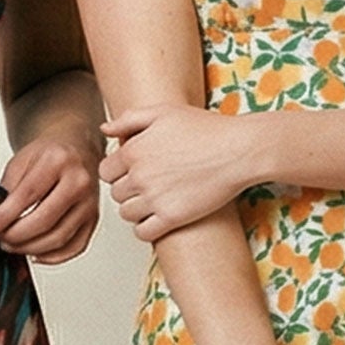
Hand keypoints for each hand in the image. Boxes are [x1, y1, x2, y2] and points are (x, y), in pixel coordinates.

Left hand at [0, 129, 99, 263]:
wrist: (77, 149)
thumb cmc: (49, 155)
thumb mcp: (21, 160)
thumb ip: (7, 189)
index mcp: (58, 160)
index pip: (27, 196)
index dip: (4, 217)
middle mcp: (79, 181)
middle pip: (44, 221)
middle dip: (16, 236)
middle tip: (0, 238)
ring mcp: (90, 203)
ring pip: (58, 238)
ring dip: (30, 248)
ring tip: (13, 245)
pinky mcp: (94, 219)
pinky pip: (74, 247)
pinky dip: (52, 257)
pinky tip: (36, 252)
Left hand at [102, 103, 247, 238]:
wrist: (239, 150)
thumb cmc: (207, 129)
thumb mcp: (164, 112)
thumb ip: (129, 119)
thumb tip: (105, 130)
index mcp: (133, 150)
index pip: (106, 170)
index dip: (119, 171)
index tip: (135, 170)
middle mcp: (140, 176)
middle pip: (116, 193)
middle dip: (129, 189)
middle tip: (149, 184)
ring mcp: (155, 198)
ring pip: (126, 213)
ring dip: (137, 209)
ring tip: (156, 200)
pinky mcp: (172, 218)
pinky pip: (143, 232)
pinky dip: (147, 228)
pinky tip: (160, 217)